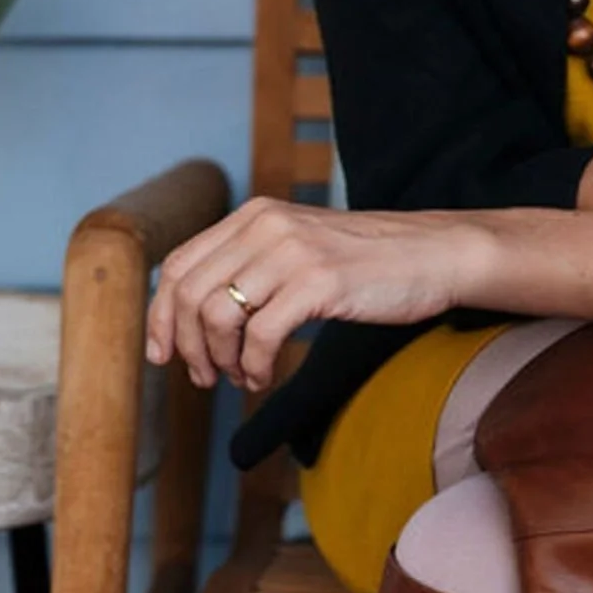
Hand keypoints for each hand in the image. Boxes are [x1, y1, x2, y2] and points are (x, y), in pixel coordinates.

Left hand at [145, 197, 470, 391]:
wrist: (432, 254)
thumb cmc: (366, 262)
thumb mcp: (297, 248)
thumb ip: (250, 266)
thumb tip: (194, 318)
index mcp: (254, 215)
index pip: (179, 264)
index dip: (160, 316)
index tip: (162, 354)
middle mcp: (265, 225)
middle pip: (189, 294)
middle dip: (186, 346)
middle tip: (205, 377)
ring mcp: (291, 252)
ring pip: (217, 316)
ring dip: (221, 360)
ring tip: (242, 377)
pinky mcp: (318, 281)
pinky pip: (258, 337)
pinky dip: (252, 368)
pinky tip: (264, 377)